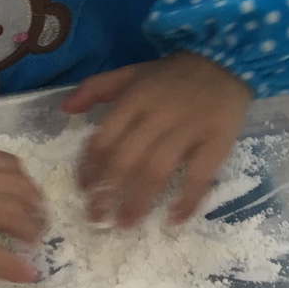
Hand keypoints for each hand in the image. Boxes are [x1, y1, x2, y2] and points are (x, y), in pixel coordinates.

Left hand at [61, 52, 250, 227]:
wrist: (224, 63)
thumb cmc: (171, 75)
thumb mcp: (131, 73)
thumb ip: (95, 88)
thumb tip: (64, 109)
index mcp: (134, 98)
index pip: (104, 138)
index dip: (90, 168)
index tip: (84, 190)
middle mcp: (157, 114)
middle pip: (125, 159)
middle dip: (107, 192)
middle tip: (96, 217)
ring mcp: (188, 129)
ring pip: (156, 170)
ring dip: (138, 201)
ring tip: (125, 223)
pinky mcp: (216, 142)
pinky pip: (199, 175)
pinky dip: (186, 200)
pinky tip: (173, 219)